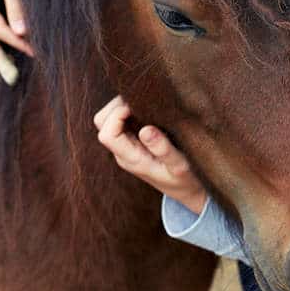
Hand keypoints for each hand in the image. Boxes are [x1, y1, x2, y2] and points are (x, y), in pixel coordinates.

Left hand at [94, 96, 207, 213]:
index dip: (117, 115)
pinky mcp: (133, 142)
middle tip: (140, 99)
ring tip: (144, 102)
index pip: (107, 135)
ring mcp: (126, 147)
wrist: (187, 191)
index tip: (139, 106)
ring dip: (121, 106)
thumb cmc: (185, 180)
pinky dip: (128, 109)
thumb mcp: (180, 166)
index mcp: (131, 159)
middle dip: (116, 106)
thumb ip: (163, 149)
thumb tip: (146, 130)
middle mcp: (123, 152)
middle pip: (101, 123)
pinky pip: (120, 121)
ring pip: (107, 120)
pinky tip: (147, 107)